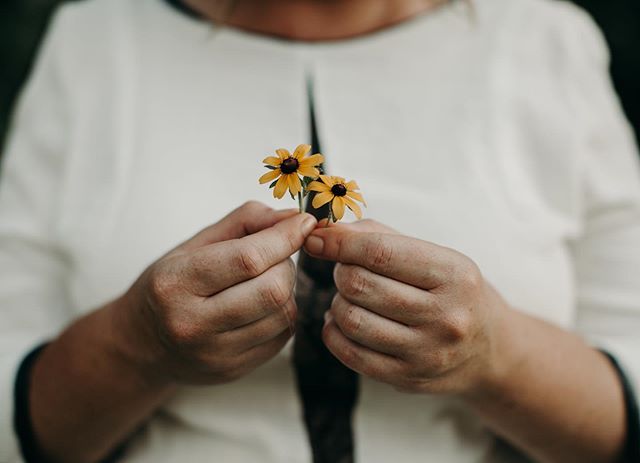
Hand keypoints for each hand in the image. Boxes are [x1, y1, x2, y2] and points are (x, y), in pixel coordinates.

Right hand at [116, 201, 316, 384]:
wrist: (142, 344)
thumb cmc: (172, 284)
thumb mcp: (195, 244)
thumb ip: (245, 221)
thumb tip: (294, 217)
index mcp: (175, 282)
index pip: (247, 259)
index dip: (285, 238)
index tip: (305, 222)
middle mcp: (191, 323)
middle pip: (272, 290)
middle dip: (285, 265)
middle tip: (274, 257)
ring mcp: (212, 354)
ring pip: (283, 315)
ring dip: (286, 291)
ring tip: (265, 282)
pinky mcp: (232, 370)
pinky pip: (282, 337)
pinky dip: (282, 315)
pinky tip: (262, 307)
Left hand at [303, 219, 509, 395]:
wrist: (488, 349)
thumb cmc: (451, 292)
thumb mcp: (432, 255)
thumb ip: (379, 237)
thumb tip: (325, 231)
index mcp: (454, 274)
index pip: (381, 253)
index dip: (340, 243)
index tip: (316, 238)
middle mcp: (445, 315)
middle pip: (360, 285)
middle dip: (342, 271)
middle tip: (348, 270)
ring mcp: (427, 352)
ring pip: (351, 319)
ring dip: (338, 302)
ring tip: (350, 297)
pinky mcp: (408, 378)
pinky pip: (350, 353)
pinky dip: (334, 332)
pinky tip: (342, 321)